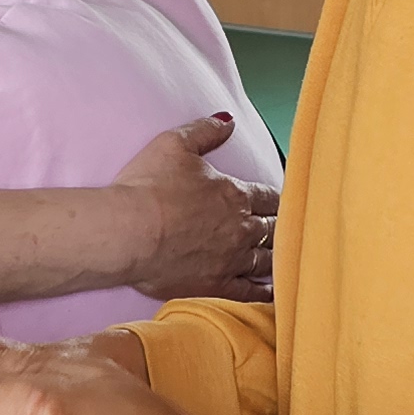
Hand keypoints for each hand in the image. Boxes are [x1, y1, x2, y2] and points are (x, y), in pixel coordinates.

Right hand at [109, 117, 277, 302]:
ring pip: (268, 261)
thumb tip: (228, 121)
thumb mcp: (174, 144)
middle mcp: (241, 229)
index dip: (276, 198)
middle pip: (274, 229)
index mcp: (236, 194)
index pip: (270, 196)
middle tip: (285, 230)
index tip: (278, 201)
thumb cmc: (147, 187)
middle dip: (280, 227)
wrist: (128, 232)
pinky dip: (264, 292)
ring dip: (276, 257)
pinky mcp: (216, 287)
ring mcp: (231, 261)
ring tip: (282, 258)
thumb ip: (205, 131)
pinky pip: (251, 293)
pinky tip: (272, 292)